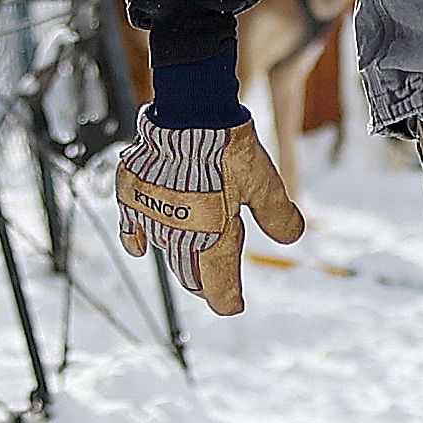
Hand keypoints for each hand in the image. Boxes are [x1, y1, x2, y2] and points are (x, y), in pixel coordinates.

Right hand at [113, 118, 302, 315]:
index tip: (233, 307)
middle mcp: (178, 235)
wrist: (189, 115)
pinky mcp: (132, 195)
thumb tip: (291, 238)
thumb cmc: (229, 150)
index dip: (227, 300)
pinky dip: (135, 240)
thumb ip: (277, 215)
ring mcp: (151, 216)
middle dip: (204, 284)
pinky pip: (130, 227)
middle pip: (190, 273)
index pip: (218, 286)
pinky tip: (139, 249)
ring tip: (188, 267)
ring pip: (166, 251)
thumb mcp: (264, 184)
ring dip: (179, 261)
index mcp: (212, 238)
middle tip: (214, 288)